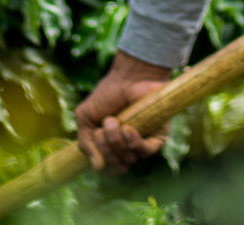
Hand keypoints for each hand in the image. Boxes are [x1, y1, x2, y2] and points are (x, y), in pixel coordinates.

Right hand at [75, 51, 170, 173]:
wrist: (129, 76)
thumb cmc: (108, 93)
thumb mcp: (87, 118)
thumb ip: (86, 143)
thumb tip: (97, 167)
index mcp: (111, 146)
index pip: (107, 168)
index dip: (100, 159)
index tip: (95, 136)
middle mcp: (128, 147)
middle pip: (117, 167)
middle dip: (106, 150)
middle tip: (101, 130)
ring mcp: (143, 142)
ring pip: (129, 160)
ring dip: (116, 142)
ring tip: (113, 122)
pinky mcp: (158, 136)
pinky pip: (146, 151)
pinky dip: (134, 143)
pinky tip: (128, 129)